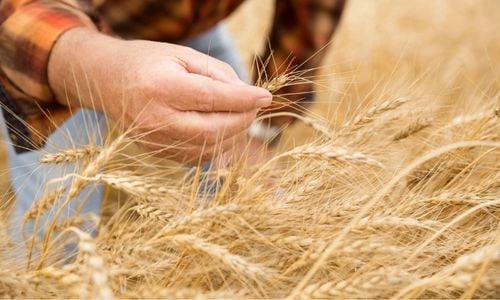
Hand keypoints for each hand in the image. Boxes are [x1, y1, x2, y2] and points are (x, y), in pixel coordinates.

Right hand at [48, 28, 271, 162]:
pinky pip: (197, 157)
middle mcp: (155, 119)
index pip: (211, 99)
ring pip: (208, 148)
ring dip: (233, 134)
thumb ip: (217, 74)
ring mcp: (154, 141)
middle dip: (242, 120)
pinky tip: (220, 128)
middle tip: (254, 107)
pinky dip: (216, 145)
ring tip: (239, 115)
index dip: (243, 100)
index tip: (266, 97)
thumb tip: (247, 95)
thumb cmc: (149, 62)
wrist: (107, 81)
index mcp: (160, 87)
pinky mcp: (157, 153)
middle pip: (213, 129)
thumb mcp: (183, 54)